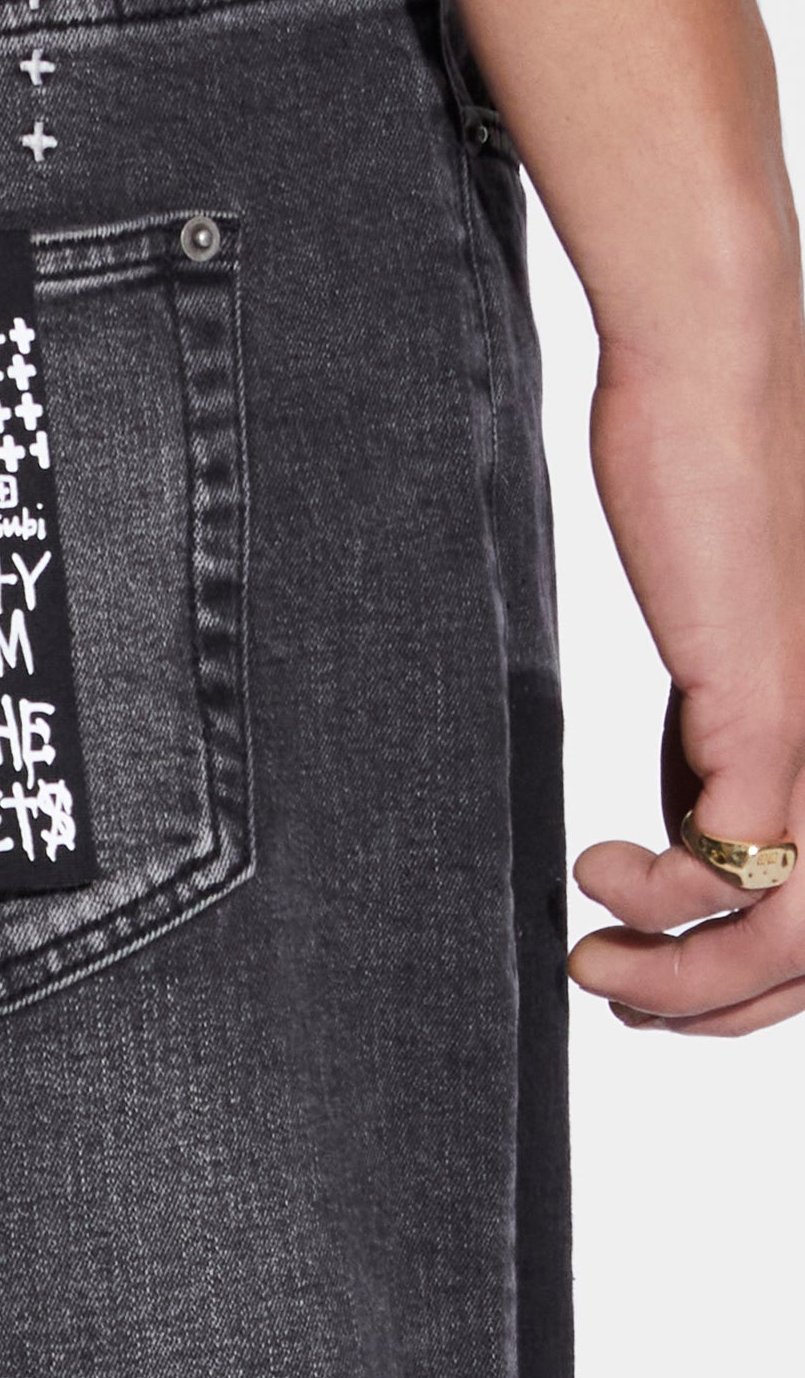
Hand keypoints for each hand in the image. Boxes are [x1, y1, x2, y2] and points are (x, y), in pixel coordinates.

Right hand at [568, 284, 804, 1035]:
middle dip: (716, 1008)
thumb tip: (684, 818)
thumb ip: (719, 738)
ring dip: (688, 983)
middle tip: (618, 994)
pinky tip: (592, 869)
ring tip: (598, 966)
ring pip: (797, 932)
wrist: (717, 369)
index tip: (656, 982)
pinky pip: (732, 859)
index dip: (753, 986)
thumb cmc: (709, 476)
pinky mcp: (774, 707)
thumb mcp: (718, 647)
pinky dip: (658, 896)